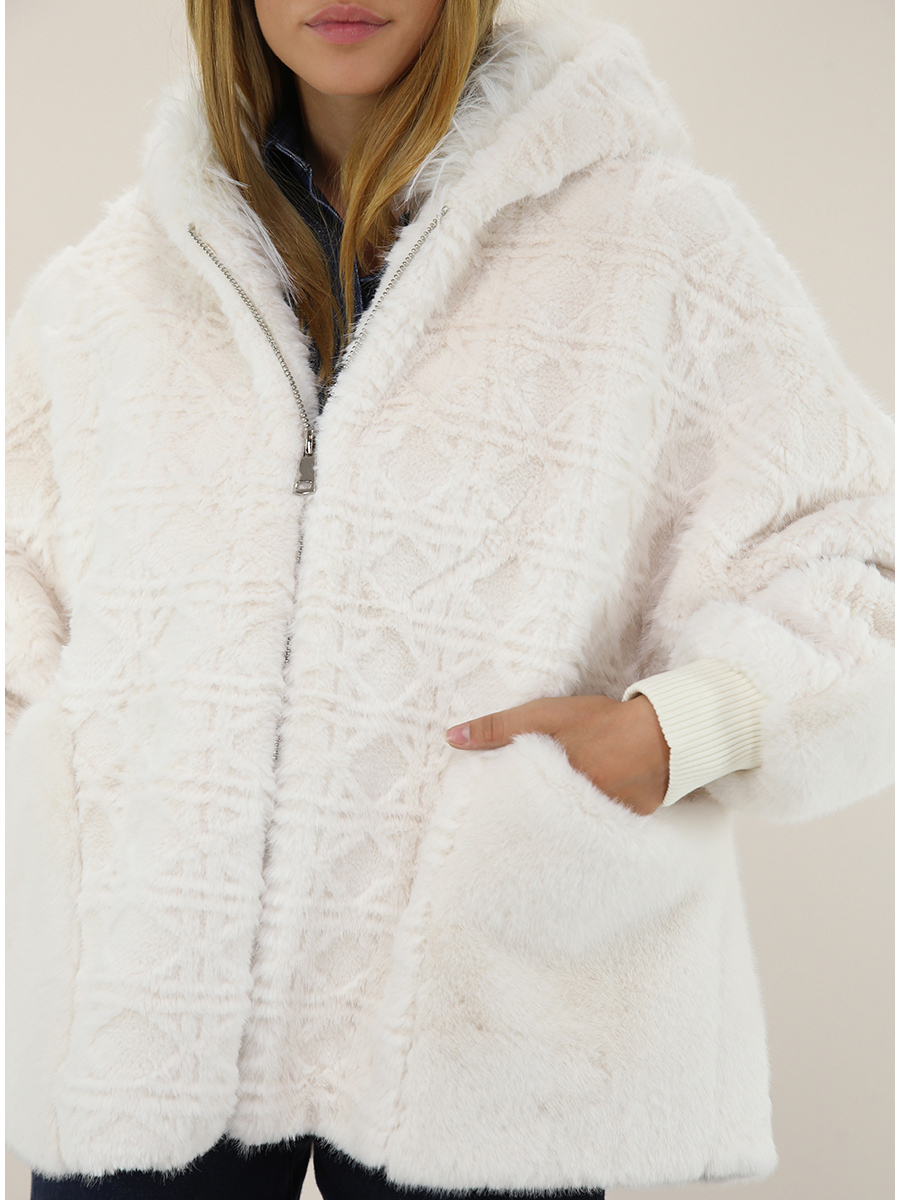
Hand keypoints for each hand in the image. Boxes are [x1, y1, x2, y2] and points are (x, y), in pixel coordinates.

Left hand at [445, 694, 669, 815]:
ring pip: (568, 832)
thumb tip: (450, 737)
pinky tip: (583, 825)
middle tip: (511, 840)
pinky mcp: (627, 828)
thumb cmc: (599, 721)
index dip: (502, 817)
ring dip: (558, 830)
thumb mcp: (543, 716)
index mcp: (549, 792)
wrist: (663, 734)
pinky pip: (599, 833)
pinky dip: (591, 828)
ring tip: (542, 835)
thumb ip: (497, 727)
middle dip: (528, 829)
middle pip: (540, 827)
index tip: (487, 825)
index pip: (515, 813)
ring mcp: (601, 826)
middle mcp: (573, 816)